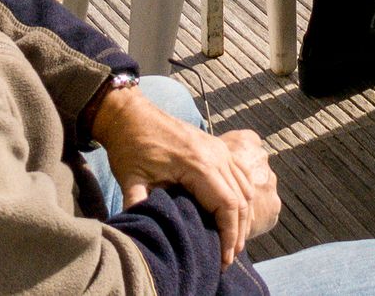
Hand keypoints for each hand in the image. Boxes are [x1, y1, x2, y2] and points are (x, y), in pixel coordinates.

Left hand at [91, 86, 278, 261]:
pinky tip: (234, 215)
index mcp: (198, 164)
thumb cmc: (130, 147)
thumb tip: (141, 235)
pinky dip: (242, 197)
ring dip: (242, 216)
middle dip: (238, 232)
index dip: (229, 235)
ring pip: (244, 187)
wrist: (131, 115)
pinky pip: (240, 174)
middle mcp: (215, 155)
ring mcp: (219, 148)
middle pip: (241, 199)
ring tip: (232, 242)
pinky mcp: (217, 146)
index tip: (224, 258)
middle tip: (228, 258)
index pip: (227, 205)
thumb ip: (138, 207)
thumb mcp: (130, 181)